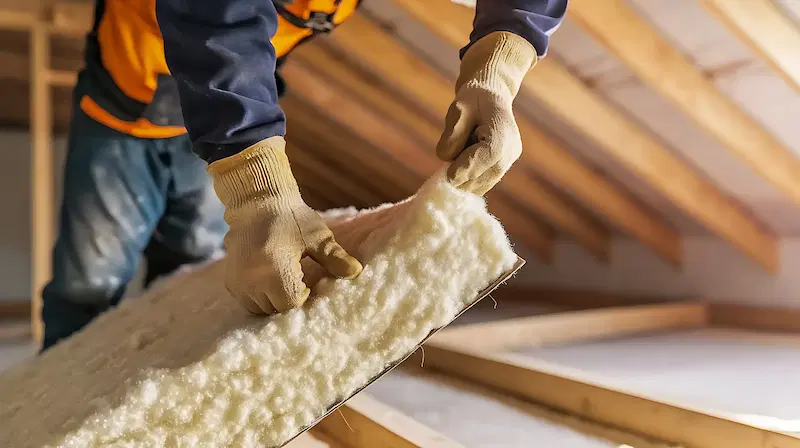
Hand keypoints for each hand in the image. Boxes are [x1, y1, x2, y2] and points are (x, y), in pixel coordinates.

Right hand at [208, 136, 362, 313]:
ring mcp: (238, 283)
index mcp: (275, 271)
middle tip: (299, 276)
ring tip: (284, 276)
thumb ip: (334, 257)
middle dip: (290, 297)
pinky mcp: (230, 282)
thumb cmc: (291, 217)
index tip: (310, 280)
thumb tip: (356, 271)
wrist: (255, 201)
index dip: (305, 295)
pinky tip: (270, 277)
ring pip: (261, 308)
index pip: (293, 304)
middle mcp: (252, 282)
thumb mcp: (317, 236)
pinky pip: (248, 301)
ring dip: (274, 298)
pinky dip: (260, 295)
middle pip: (277, 309)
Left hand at [437, 32, 536, 195]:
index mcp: (503, 131)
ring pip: (483, 183)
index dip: (468, 167)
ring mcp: (508, 161)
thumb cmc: (472, 101)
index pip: (489, 155)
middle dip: (463, 178)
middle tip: (442, 174)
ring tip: (451, 165)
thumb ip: (453, 133)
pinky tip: (458, 171)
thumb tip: (446, 158)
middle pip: (487, 174)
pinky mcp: (501, 169)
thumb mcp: (459, 109)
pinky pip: (482, 183)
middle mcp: (511, 150)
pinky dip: (468, 182)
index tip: (448, 176)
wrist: (488, 98)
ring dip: (464, 181)